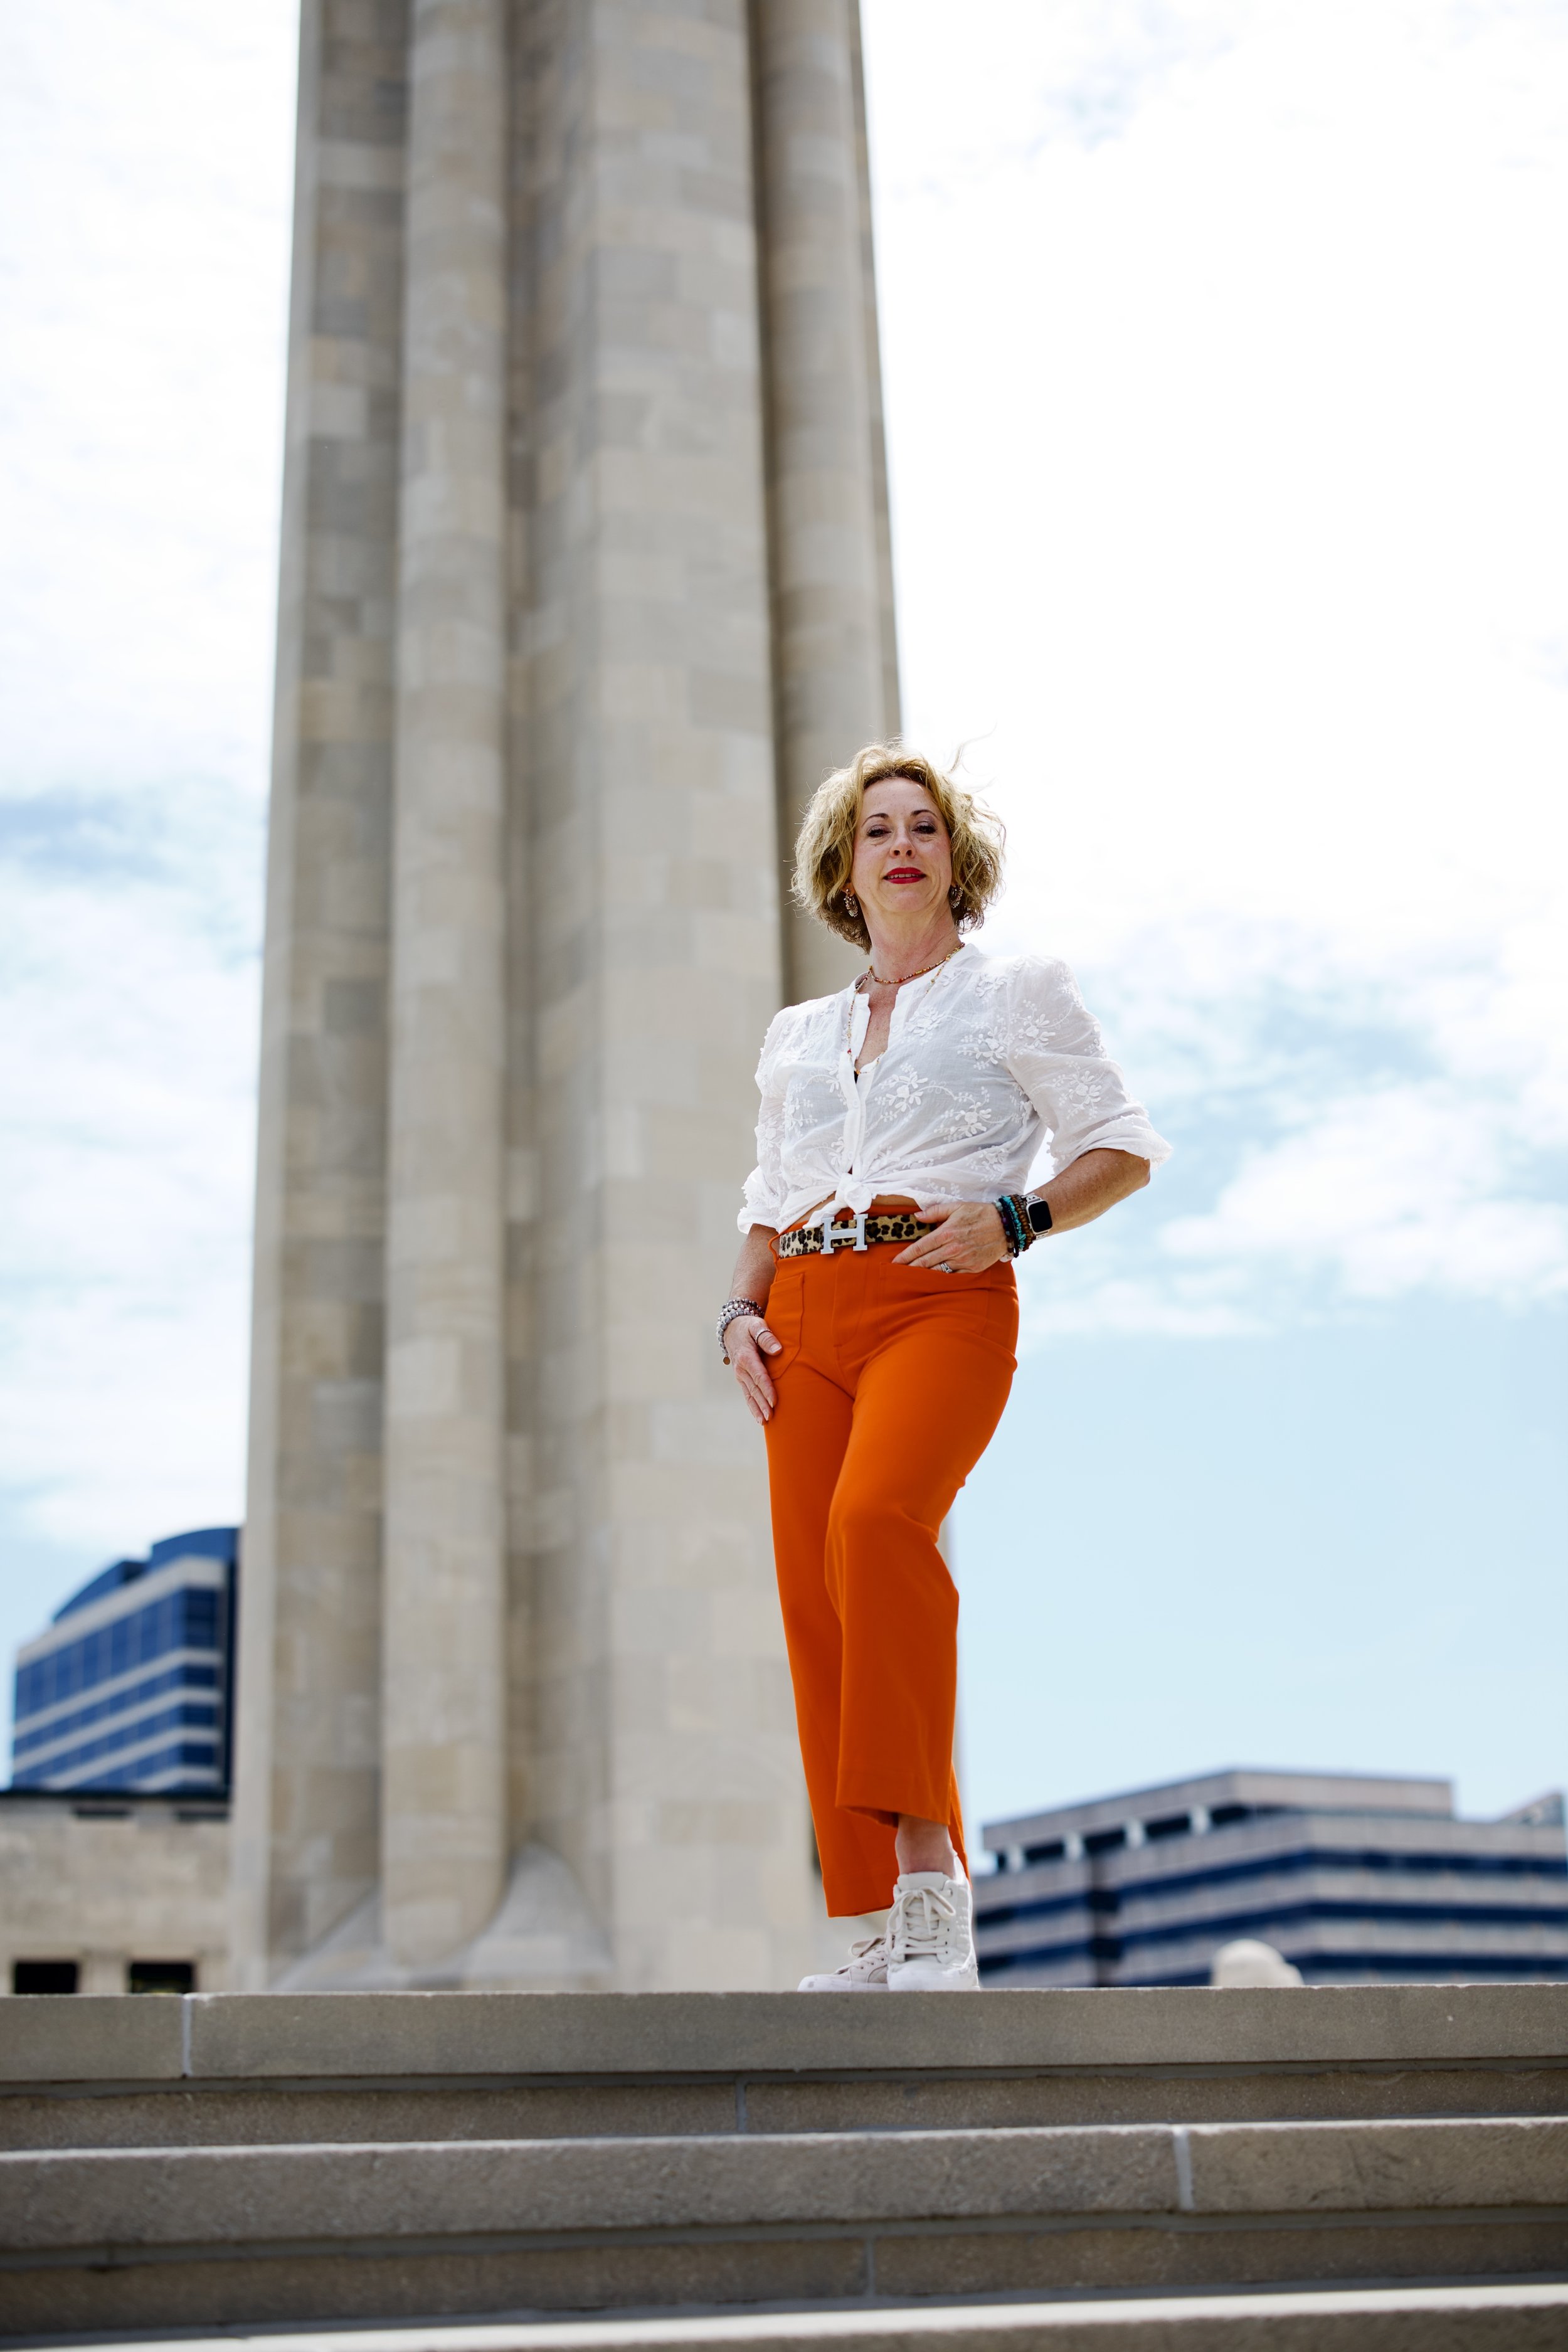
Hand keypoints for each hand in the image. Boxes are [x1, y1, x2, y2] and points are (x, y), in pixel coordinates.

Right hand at [727, 1315, 782, 1423]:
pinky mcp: (741, 1379)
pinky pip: (747, 1394)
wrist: (731, 1329)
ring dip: (757, 1409)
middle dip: (762, 1404)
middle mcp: (741, 1369)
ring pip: (749, 1395)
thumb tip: (778, 1350)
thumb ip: (767, 1337)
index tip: (774, 1401)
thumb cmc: (748, 1327)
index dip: (767, 1389)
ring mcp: (740, 1375)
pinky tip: (759, 1418)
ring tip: (765, 1422)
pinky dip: (752, 1406)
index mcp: (746, 1357)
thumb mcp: (757, 1325)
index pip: (759, 1376)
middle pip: (754, 1389)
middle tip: (771, 1417)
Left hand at [894, 1199, 1009, 1272]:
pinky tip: (933, 1279)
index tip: (894, 1262)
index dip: (905, 1256)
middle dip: (909, 1268)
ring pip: (937, 1271)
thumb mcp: (957, 1207)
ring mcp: (962, 1260)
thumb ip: (935, 1212)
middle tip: (897, 1274)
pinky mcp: (972, 1268)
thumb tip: (917, 1216)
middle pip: (924, 1262)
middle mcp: (952, 1249)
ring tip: (911, 1278)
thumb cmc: (980, 1213)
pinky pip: (952, 1276)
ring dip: (923, 1275)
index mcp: (946, 1233)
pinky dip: (941, 1278)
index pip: (919, 1248)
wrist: (1006, 1226)